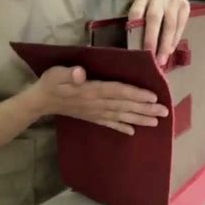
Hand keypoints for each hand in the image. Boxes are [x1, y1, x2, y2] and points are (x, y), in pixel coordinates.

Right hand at [32, 66, 168, 134]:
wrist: (40, 102)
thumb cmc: (50, 83)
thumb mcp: (57, 73)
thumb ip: (69, 73)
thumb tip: (80, 73)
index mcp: (91, 91)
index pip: (117, 92)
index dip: (135, 94)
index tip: (153, 97)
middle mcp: (97, 104)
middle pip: (125, 106)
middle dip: (145, 109)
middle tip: (164, 112)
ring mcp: (95, 113)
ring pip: (121, 116)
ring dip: (139, 119)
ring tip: (156, 122)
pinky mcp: (92, 118)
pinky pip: (110, 124)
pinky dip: (122, 128)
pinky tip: (133, 132)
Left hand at [129, 0, 189, 65]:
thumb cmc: (154, 3)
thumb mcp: (143, 6)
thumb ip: (139, 22)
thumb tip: (136, 46)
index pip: (136, 12)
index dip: (135, 29)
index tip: (135, 46)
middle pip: (154, 18)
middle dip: (152, 39)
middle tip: (150, 56)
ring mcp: (174, 2)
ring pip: (170, 25)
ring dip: (165, 44)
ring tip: (162, 60)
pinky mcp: (185, 8)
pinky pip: (180, 27)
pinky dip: (175, 40)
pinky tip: (170, 51)